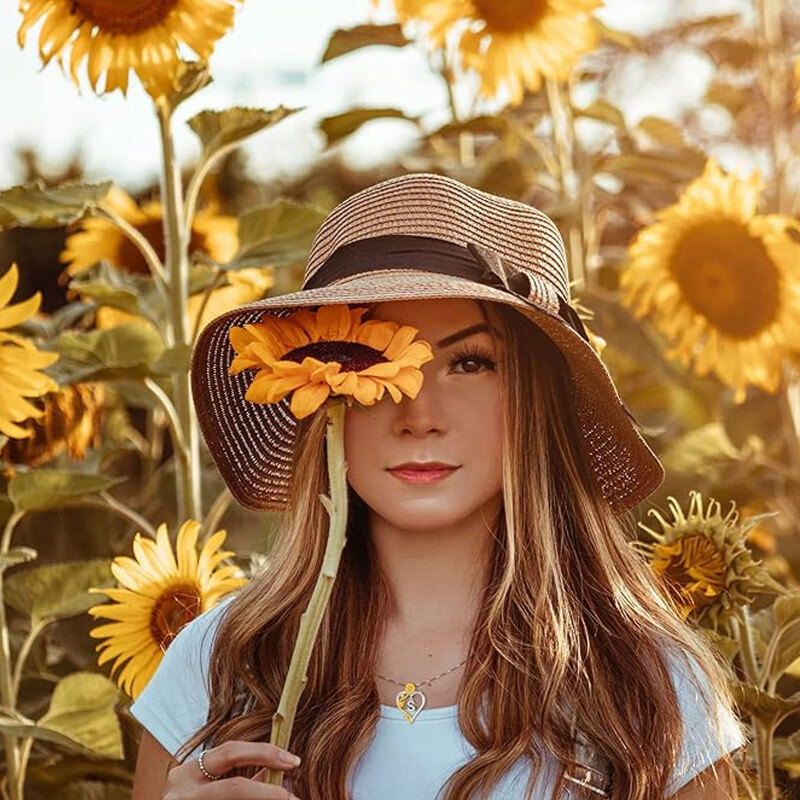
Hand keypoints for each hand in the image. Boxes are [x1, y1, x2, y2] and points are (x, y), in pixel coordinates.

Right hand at [163, 741, 302, 798]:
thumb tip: (278, 774)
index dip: (265, 752)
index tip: (293, 760)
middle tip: (293, 796)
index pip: (231, 752)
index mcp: (187, 773)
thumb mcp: (207, 789)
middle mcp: (180, 792)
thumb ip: (237, 779)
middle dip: (268, 791)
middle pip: (234, 788)